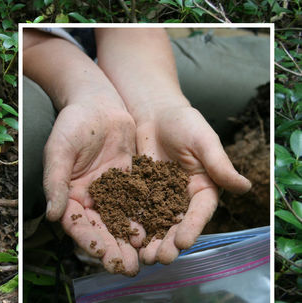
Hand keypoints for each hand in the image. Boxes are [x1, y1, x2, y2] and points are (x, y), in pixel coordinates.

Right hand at [44, 101, 144, 275]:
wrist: (98, 101)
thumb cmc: (72, 123)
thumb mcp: (59, 150)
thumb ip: (55, 182)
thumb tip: (52, 216)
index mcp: (68, 194)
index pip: (78, 225)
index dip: (92, 242)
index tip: (105, 257)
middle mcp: (90, 197)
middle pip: (103, 229)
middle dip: (115, 250)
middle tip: (129, 268)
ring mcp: (111, 191)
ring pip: (122, 222)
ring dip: (133, 241)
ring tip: (146, 257)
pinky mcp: (130, 182)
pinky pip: (140, 204)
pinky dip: (148, 219)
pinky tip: (160, 231)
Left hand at [134, 104, 251, 264]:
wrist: (154, 112)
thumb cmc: (184, 122)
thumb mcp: (203, 141)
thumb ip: (220, 164)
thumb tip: (245, 186)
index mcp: (203, 189)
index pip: (199, 213)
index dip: (191, 228)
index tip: (184, 242)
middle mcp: (182, 198)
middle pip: (176, 224)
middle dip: (169, 242)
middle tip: (159, 258)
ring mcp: (160, 197)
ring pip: (156, 223)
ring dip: (150, 241)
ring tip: (143, 257)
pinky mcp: (140, 192)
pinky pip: (136, 211)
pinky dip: (133, 225)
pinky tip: (125, 238)